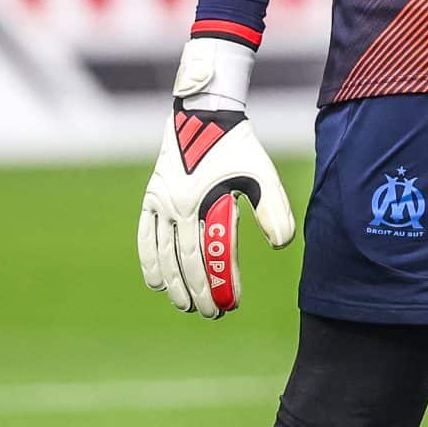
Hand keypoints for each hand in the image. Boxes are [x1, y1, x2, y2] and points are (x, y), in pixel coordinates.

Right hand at [136, 37, 295, 318]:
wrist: (203, 113)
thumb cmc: (237, 144)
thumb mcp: (261, 173)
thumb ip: (273, 208)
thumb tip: (282, 245)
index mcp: (199, 203)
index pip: (205, 256)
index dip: (217, 283)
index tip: (231, 304)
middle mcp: (173, 207)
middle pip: (183, 261)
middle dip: (196, 291)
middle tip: (210, 314)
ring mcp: (159, 203)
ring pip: (161, 254)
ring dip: (172, 282)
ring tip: (183, 305)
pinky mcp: (152, 197)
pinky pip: (145, 237)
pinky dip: (150, 261)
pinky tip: (157, 281)